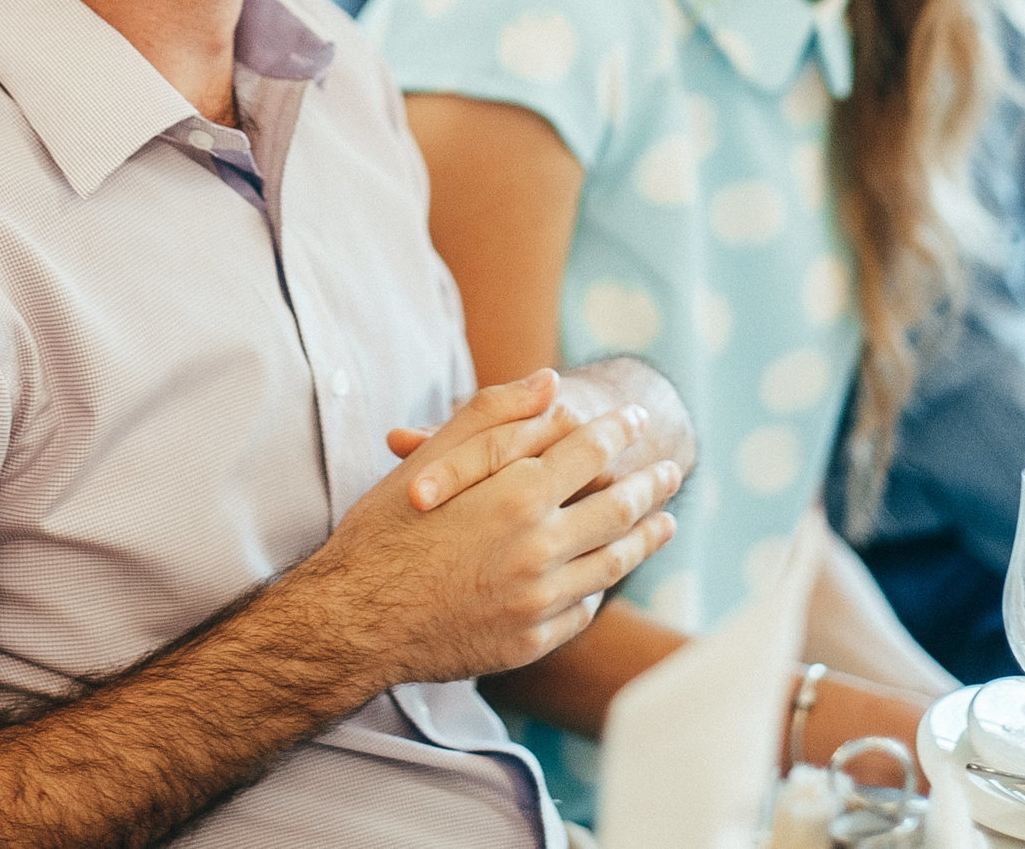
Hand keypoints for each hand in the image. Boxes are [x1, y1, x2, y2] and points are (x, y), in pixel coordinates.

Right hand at [304, 371, 679, 687]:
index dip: (618, 430)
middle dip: (650, 485)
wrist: (353, 621)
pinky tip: (608, 575)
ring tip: (665, 522)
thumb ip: (495, 415)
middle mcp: (538, 548)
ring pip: (611, 563)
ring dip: (645, 538)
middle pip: (616, 509)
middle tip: (671, 471)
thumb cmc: (382, 531)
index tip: (637, 418)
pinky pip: (582, 610)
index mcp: (516, 494)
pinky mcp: (530, 642)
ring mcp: (539, 601)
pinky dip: (600, 587)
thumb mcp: (432, 460)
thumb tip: (549, 382)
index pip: (590, 450)